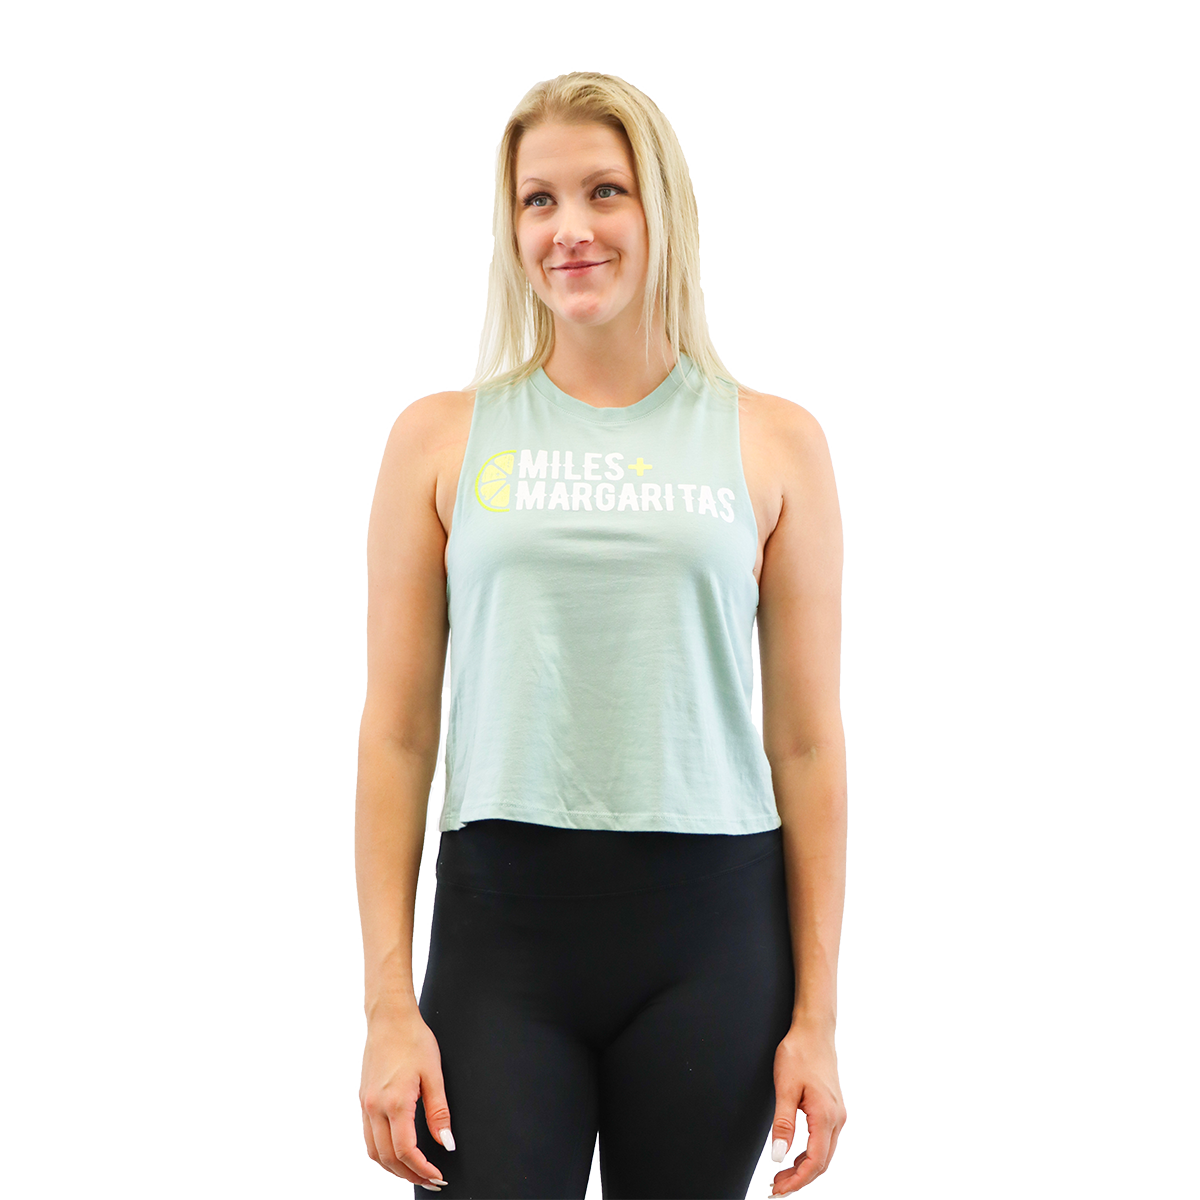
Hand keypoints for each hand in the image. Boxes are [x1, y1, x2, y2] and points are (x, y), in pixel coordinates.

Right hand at [359, 1005, 454, 1190]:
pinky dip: (382, 1153)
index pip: (406, 1151)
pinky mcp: (363, 1100)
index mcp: (394, 1102)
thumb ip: (439, 1112)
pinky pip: (368, 1138)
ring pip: (374, 1152)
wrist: (390, 1018)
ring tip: (414, 1173)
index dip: (422, 1169)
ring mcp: (365, 1105)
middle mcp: (375, 1107)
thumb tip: (446, 1141)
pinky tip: (396, 1154)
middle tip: (430, 1181)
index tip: (437, 1175)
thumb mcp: (434, 1074)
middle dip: (409, 1175)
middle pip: (388, 1158)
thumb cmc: (412, 1038)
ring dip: (393, 1168)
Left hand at [765, 1022, 845, 1195]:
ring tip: (783, 1173)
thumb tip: (779, 1153)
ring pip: (824, 1152)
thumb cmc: (800, 1053)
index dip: (797, 1179)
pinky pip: (824, 1139)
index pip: (814, 1161)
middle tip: (778, 1185)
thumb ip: (782, 1123)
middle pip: (822, 1161)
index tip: (780, 1187)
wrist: (813, 1032)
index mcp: (825, 1115)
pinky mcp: (832, 1108)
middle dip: (800, 1178)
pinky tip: (796, 1153)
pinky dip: (811, 1153)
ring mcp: (836, 1113)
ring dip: (805, 1167)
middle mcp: (836, 1117)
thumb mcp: (784, 1088)